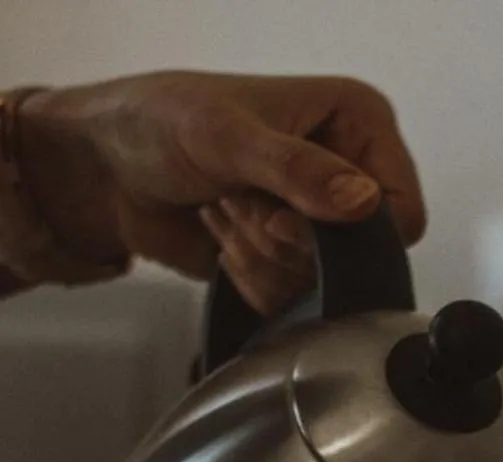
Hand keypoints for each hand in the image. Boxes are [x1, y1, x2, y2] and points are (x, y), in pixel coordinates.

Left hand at [17, 72, 425, 312]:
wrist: (103, 168)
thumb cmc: (157, 123)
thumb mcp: (227, 138)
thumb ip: (298, 171)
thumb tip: (362, 202)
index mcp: (356, 122)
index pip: (399, 209)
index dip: (347, 229)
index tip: (287, 212)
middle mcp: (347, 169)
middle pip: (358, 256)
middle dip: (286, 240)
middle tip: (240, 200)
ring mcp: (318, 218)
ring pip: (321, 283)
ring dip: (258, 254)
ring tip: (223, 209)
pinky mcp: (289, 256)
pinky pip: (292, 298)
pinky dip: (248, 277)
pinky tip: (221, 238)